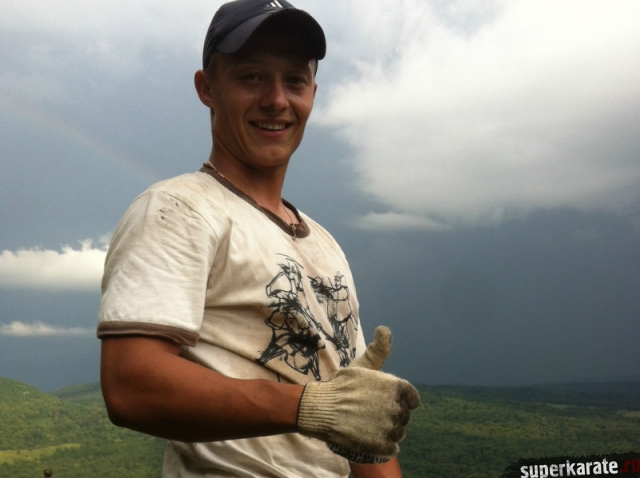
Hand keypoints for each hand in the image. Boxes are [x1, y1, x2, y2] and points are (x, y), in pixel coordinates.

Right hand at [297, 326, 419, 462]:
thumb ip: (378, 349)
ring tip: (370, 425)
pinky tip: (371, 437)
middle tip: (372, 412)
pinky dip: (384, 445)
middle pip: (403, 416)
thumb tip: (384, 329)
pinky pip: (393, 447)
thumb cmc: (342, 385)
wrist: (322, 408)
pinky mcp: (382, 445)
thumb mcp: (362, 365)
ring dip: (388, 430)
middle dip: (391, 414)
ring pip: (398, 432)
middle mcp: (396, 407)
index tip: (386, 401)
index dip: (400, 400)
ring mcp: (390, 427)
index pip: (411, 398)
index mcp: (396, 387)